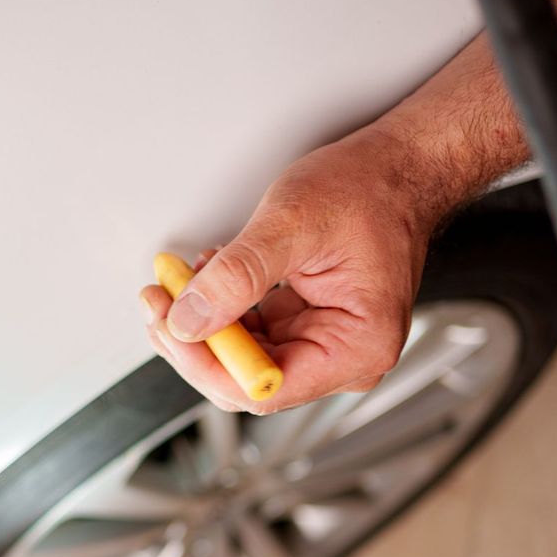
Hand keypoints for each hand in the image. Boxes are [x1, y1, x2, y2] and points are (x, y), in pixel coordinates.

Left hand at [139, 128, 448, 413]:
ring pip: (241, 356)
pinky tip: (209, 276)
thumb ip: (236, 277)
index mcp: (358, 348)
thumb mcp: (293, 225)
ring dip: (202, 321)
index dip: (207, 366)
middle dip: (195, 341)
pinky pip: (250, 332)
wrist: (397, 168)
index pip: (264, 389)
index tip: (171, 329)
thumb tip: (189, 320)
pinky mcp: (305, 325)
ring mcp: (323, 343)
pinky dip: (221, 307)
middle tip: (159, 301)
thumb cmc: (370, 190)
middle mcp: (344, 357)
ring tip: (178, 281)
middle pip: (246, 379)